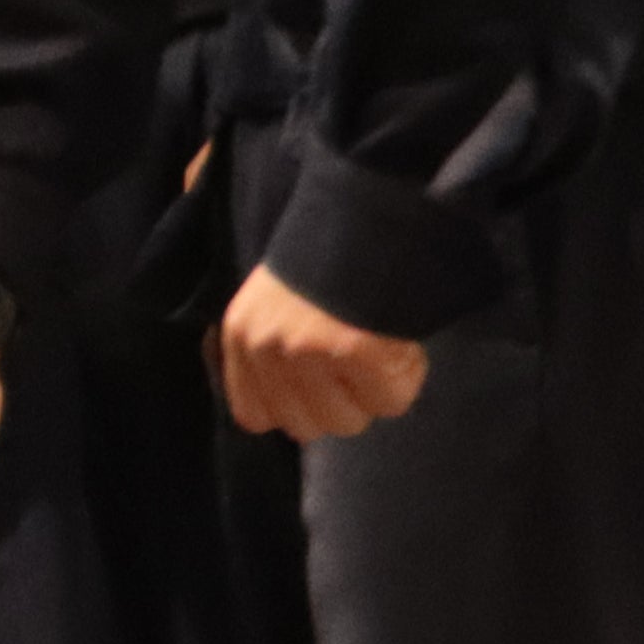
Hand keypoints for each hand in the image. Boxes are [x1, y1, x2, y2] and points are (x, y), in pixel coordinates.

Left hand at [217, 264, 423, 437]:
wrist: (363, 217)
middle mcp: (265, 348)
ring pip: (349, 422)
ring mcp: (306, 351)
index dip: (295, 409)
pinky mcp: (353, 349)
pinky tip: (396, 347)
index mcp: (240, 336)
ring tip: (375, 350)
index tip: (320, 388)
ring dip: (371, 394)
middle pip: (308, 427)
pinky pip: (389, 401)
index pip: (255, 416)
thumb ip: (272, 356)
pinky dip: (403, 380)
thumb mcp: (272, 306)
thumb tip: (292, 419)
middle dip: (339, 403)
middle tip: (355, 363)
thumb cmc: (323, 263)